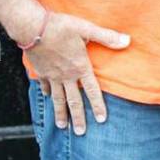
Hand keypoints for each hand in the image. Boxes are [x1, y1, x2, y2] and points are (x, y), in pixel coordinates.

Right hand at [29, 11, 130, 133]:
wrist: (32, 27)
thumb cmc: (60, 26)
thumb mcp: (86, 28)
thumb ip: (107, 37)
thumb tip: (127, 40)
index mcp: (80, 67)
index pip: (92, 91)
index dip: (98, 106)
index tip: (101, 120)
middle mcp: (66, 75)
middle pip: (73, 101)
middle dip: (78, 118)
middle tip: (80, 133)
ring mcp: (51, 75)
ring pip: (57, 99)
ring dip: (60, 113)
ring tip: (62, 126)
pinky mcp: (40, 71)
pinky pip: (44, 86)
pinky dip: (47, 93)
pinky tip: (47, 97)